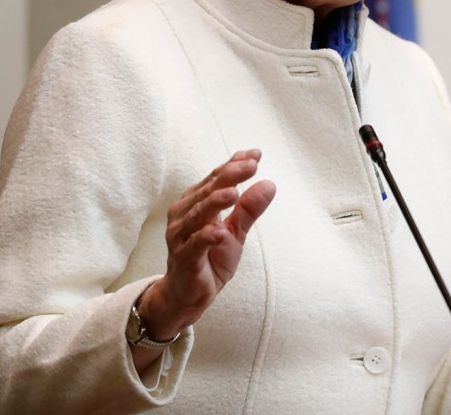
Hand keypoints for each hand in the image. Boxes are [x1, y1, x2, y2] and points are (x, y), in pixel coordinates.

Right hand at [136, 150, 275, 341]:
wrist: (189, 295)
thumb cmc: (209, 257)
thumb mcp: (236, 232)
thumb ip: (249, 209)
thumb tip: (270, 184)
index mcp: (196, 203)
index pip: (216, 178)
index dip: (234, 165)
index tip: (256, 154)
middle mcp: (184, 215)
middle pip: (207, 191)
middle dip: (229, 176)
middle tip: (250, 165)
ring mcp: (180, 237)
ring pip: (197, 214)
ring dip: (214, 202)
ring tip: (234, 192)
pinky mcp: (183, 259)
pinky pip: (193, 246)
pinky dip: (205, 237)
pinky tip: (219, 232)